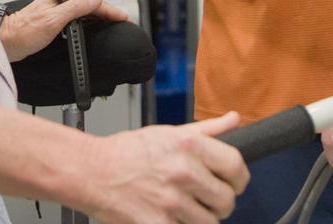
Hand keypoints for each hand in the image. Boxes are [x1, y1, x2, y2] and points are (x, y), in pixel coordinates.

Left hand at [0, 0, 126, 60]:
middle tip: (120, 20)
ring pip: (84, 9)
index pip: (91, 0)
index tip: (121, 17)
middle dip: (106, 10)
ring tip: (112, 22)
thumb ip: (75, 7)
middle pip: (89, 2)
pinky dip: (88, 21)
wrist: (6, 42)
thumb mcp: (53, 20)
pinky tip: (92, 26)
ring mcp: (56, 9)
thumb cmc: (23, 32)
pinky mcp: (53, 19)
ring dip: (98, 15)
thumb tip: (95, 1)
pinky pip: (76, 17)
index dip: (108, 8)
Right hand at [83, 111, 249, 222]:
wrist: (92, 171)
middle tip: (207, 200)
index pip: (235, 166)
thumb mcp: (169, 132)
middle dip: (220, 202)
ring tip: (188, 210)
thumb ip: (207, 130)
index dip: (240, 178)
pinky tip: (173, 219)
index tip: (235, 183)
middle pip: (226, 200)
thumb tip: (234, 120)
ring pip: (210, 223)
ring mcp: (171, 202)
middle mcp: (183, 172)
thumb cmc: (128, 152)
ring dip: (202, 219)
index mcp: (189, 146)